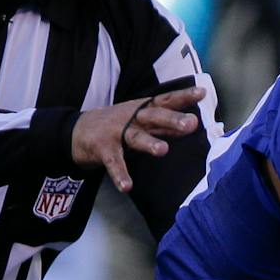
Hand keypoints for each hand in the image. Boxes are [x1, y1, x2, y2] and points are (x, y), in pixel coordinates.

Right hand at [71, 87, 203, 192]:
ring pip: (135, 137)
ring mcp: (116, 132)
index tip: (202, 93)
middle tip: (192, 123)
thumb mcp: (141, 120)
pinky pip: (114, 163)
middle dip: (172, 119)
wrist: (77, 130)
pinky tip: (127, 186)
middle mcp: (131, 117)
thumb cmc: (117, 125)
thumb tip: (192, 122)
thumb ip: (165, 124)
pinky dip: (120, 174)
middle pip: (154, 117)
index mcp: (142, 109)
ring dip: (149, 143)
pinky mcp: (103, 149)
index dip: (183, 96)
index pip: (165, 100)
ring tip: (163, 150)